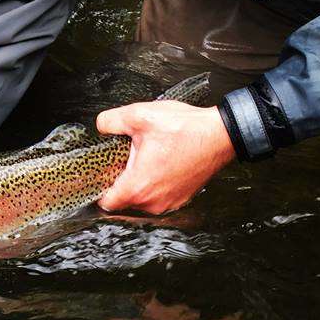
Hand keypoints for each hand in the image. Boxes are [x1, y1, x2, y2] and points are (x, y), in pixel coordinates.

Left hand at [95, 101, 234, 213]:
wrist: (221, 135)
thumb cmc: (185, 128)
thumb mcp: (140, 116)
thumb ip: (111, 121)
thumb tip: (101, 126)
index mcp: (139, 186)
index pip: (106, 202)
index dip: (97, 188)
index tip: (98, 174)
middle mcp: (153, 201)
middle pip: (123, 200)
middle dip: (119, 181)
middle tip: (122, 158)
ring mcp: (169, 203)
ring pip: (141, 199)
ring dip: (137, 182)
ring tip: (143, 158)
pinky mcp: (180, 199)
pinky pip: (157, 196)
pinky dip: (154, 184)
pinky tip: (158, 163)